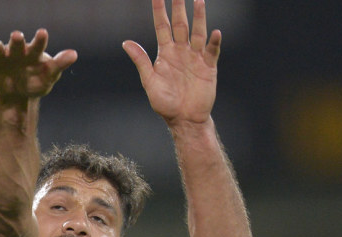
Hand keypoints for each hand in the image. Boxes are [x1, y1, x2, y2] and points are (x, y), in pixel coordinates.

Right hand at [0, 29, 77, 103]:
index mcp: (33, 52)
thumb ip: (59, 65)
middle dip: (16, 40)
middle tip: (17, 36)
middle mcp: (17, 50)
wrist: (17, 95)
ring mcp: (2, 55)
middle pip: (17, 43)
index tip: (42, 33)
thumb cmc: (35, 82)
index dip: (40, 39)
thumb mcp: (48, 76)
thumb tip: (74, 54)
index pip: (38, 44)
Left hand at [123, 0, 220, 126]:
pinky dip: (214, 42)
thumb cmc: (165, 103)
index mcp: (165, 53)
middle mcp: (181, 51)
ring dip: (199, 18)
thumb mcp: (149, 81)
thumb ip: (141, 61)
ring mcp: (196, 58)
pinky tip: (215, 32)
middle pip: (180, 24)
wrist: (184, 119)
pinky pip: (212, 51)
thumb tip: (126, 42)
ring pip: (198, 32)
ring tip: (198, 0)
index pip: (162, 26)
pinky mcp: (208, 67)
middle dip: (179, 7)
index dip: (159, 10)